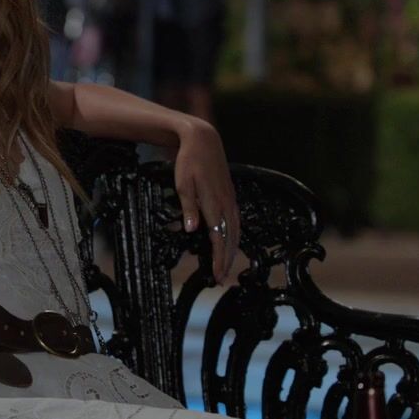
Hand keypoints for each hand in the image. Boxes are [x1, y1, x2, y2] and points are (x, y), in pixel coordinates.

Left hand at [173, 119, 239, 284]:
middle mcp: (226, 203)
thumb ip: (189, 207)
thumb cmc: (189, 161)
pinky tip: (230, 242)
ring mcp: (230, 199)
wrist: (203, 140)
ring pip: (235, 230)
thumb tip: (193, 230)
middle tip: (221, 278)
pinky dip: (234, 236)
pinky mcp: (230, 195)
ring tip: (226, 266)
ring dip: (232, 250)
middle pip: (230, 238)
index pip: (219, 238)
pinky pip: (236, 221)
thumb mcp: (183, 183)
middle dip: (227, 260)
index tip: (217, 275)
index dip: (219, 258)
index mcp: (214, 202)